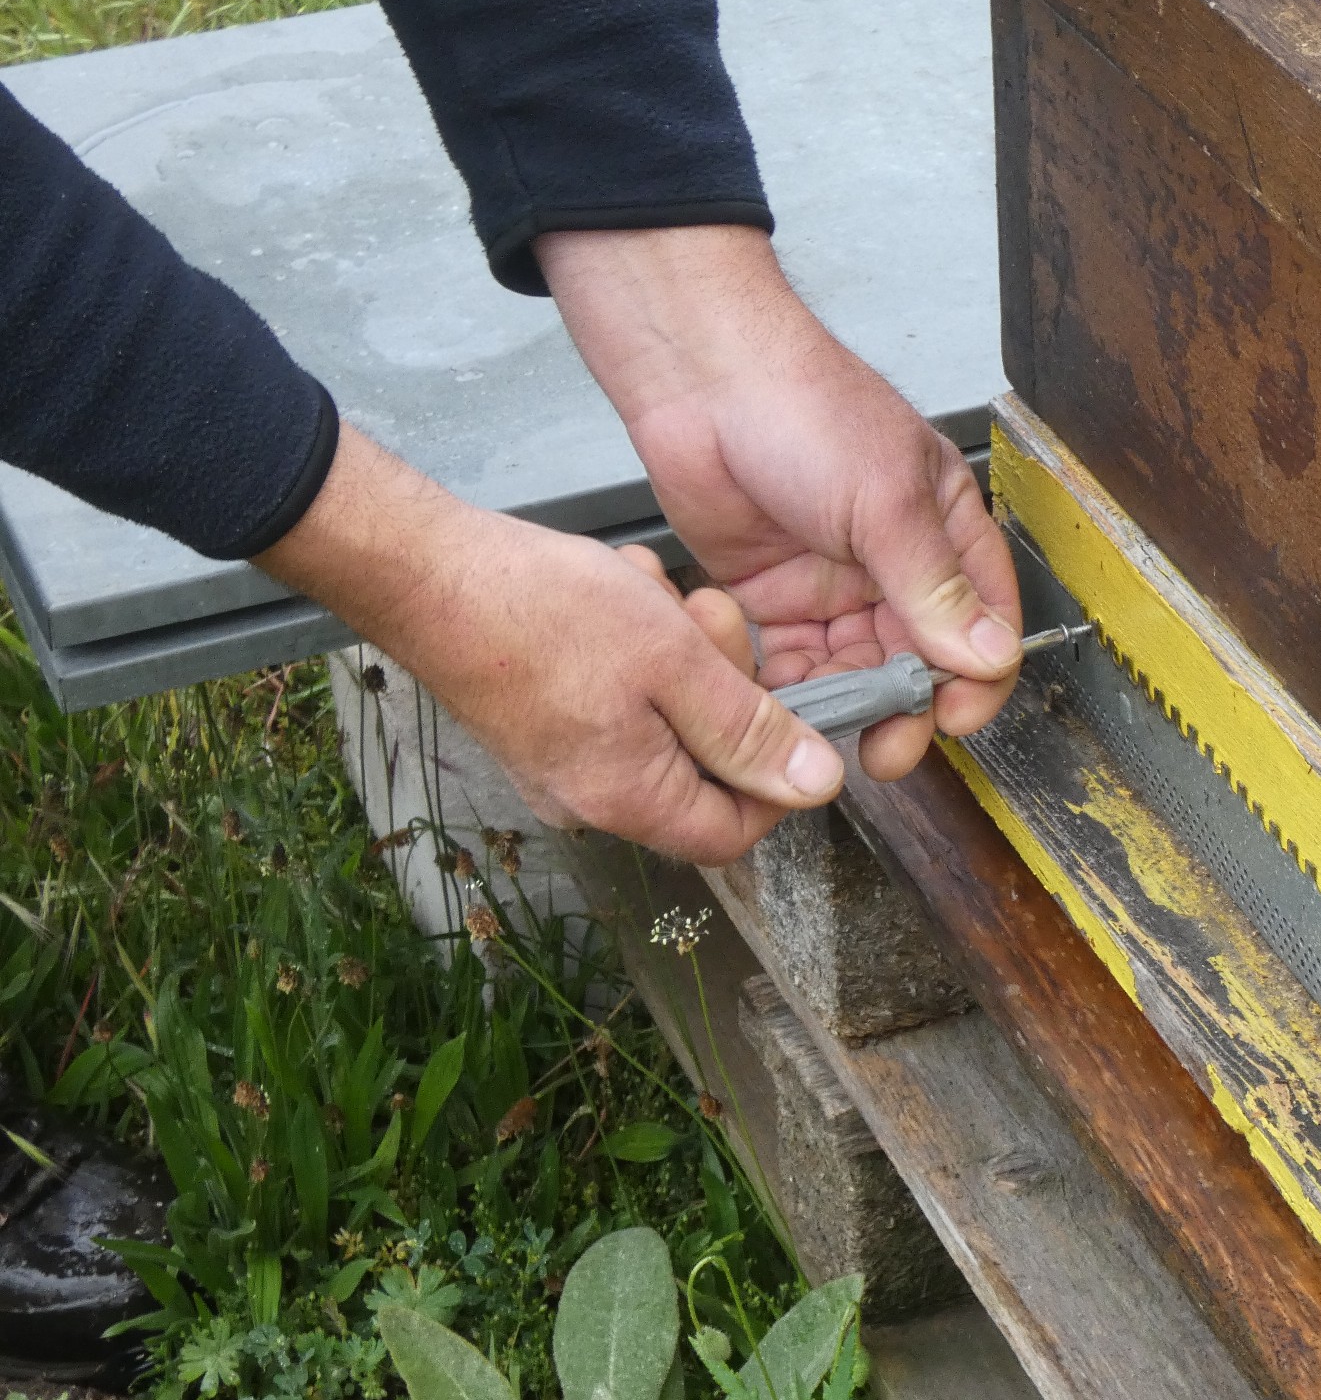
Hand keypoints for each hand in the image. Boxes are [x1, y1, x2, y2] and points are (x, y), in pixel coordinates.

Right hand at [255, 426, 840, 864]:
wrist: (423, 569)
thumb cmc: (543, 610)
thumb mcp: (675, 662)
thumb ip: (750, 730)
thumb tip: (818, 786)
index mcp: (629, 800)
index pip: (734, 830)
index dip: (776, 777)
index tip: (785, 705)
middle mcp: (591, 799)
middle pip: (700, 769)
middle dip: (720, 684)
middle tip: (706, 614)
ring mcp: (561, 762)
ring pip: (664, 717)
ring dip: (678, 650)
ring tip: (652, 593)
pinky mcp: (543, 722)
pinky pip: (620, 696)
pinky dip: (637, 643)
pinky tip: (620, 593)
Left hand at [536, 226, 1022, 783]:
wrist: (698, 378)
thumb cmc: (802, 405)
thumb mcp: (883, 498)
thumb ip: (931, 584)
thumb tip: (987, 655)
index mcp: (945, 530)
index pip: (984, 624)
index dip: (976, 680)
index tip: (952, 720)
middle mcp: (896, 565)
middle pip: (922, 663)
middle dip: (909, 712)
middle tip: (888, 753)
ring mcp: (834, 586)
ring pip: (859, 673)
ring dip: (852, 710)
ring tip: (829, 739)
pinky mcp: (774, 600)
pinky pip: (796, 667)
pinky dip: (794, 693)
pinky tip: (782, 710)